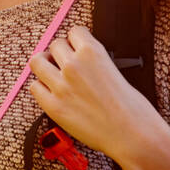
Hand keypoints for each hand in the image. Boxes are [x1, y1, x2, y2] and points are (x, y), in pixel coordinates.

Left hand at [28, 25, 165, 167]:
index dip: (76, 40)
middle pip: (54, 45)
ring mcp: (61, 85)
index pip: (74, 32)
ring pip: (37, 61)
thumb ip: (95, 63)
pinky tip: (51, 92)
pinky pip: (34, 87)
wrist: (135, 137)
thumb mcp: (117, 72)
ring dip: (45, 65)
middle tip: (65, 63)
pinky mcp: (53, 106)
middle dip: (60, 53)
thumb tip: (81, 59)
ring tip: (52, 73)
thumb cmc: (134, 109)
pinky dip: (41, 87)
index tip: (76, 47)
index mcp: (93, 53)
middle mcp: (73, 65)